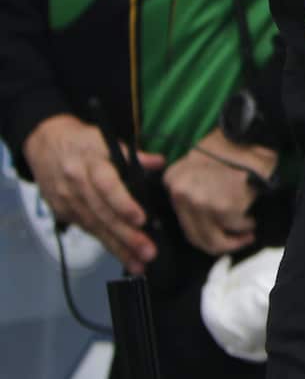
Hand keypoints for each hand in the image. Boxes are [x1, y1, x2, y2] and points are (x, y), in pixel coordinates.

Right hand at [22, 113, 162, 273]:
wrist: (45, 143)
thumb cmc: (84, 141)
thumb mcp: (106, 139)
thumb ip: (133, 154)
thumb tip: (159, 163)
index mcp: (90, 162)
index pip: (107, 186)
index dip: (123, 204)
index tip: (141, 219)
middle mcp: (76, 185)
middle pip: (102, 213)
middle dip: (126, 236)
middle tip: (148, 252)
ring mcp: (67, 201)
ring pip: (95, 227)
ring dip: (118, 247)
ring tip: (138, 263)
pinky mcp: (63, 212)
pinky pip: (87, 230)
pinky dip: (105, 243)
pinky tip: (122, 255)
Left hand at [163, 127, 274, 256]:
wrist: (253, 132)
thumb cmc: (232, 145)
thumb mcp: (199, 162)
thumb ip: (192, 187)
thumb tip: (203, 215)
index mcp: (172, 180)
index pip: (181, 218)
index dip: (202, 229)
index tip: (217, 230)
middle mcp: (180, 194)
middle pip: (195, 236)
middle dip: (218, 244)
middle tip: (236, 242)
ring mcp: (201, 203)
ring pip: (214, 240)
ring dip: (233, 241)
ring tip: (247, 233)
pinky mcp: (224, 208)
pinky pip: (236, 227)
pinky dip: (246, 227)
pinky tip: (253, 219)